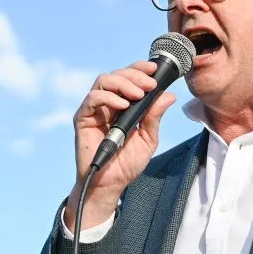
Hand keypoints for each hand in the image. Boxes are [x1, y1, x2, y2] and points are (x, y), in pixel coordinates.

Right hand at [65, 61, 176, 230]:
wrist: (110, 184)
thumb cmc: (126, 164)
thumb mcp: (148, 139)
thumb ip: (155, 117)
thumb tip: (169, 95)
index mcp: (123, 105)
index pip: (129, 78)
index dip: (140, 69)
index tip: (155, 69)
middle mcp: (107, 103)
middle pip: (117, 74)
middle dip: (135, 75)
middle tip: (150, 85)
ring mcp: (94, 110)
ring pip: (104, 81)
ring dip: (123, 83)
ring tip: (138, 94)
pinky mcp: (83, 119)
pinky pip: (92, 99)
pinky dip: (109, 97)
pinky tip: (122, 105)